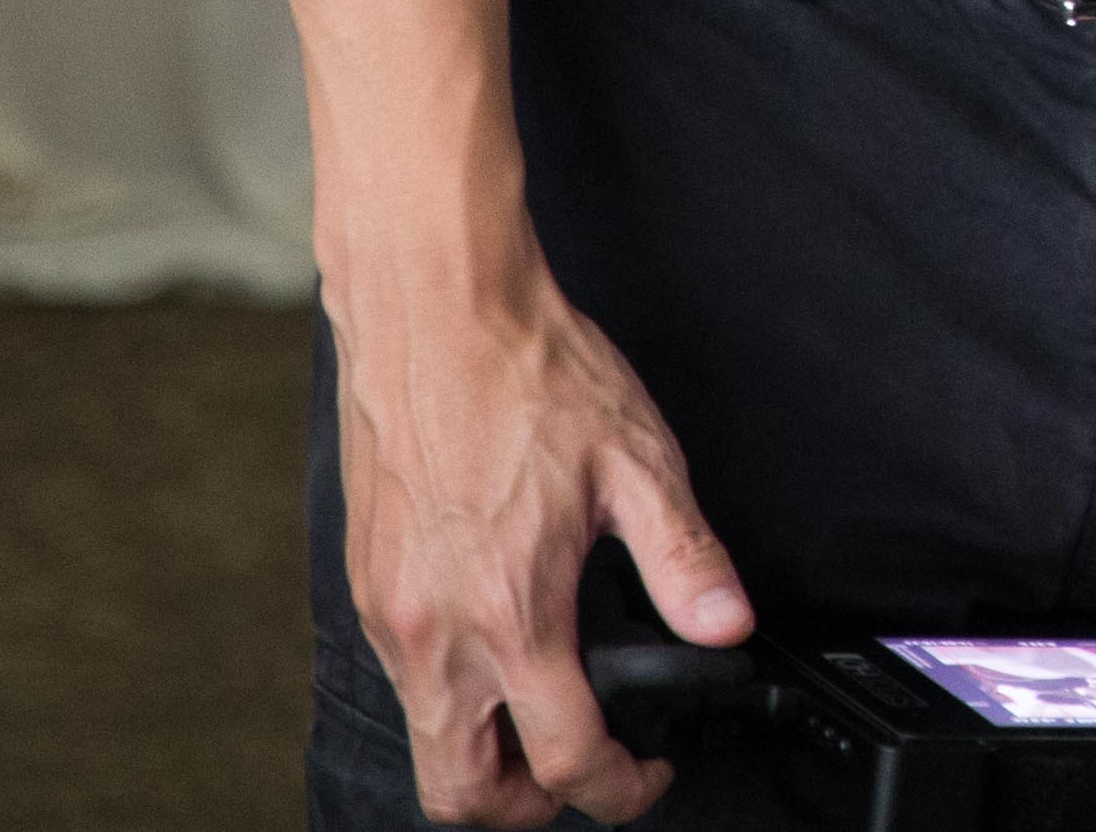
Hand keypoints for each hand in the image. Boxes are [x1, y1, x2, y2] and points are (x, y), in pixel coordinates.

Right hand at [329, 261, 750, 824]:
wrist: (434, 312)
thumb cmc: (529, 376)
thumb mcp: (638, 463)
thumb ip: (685, 558)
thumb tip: (728, 625)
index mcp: (510, 615)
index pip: (564, 761)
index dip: (622, 790)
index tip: (651, 774)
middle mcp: (436, 634)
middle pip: (461, 795)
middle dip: (528, 807)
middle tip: (585, 771)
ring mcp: (391, 616)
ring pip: (426, 743)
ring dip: (484, 758)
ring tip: (548, 719)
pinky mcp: (368, 588)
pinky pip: (405, 681)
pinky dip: (452, 699)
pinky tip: (502, 649)